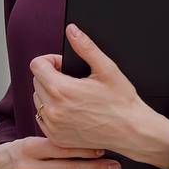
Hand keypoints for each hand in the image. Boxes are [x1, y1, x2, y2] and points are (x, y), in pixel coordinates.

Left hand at [29, 24, 168, 168]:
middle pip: (36, 82)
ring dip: (49, 94)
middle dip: (50, 76)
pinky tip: (70, 111)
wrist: (132, 131)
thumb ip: (86, 47)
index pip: (36, 65)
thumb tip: (71, 30)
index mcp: (61, 89)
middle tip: (71, 80)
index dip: (50, 60)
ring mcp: (53, 126)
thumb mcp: (106, 68)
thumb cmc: (122, 101)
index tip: (63, 65)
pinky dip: (52, 112)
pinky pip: (42, 119)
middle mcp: (53, 109)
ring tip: (72, 96)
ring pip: (38, 100)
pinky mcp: (56, 138)